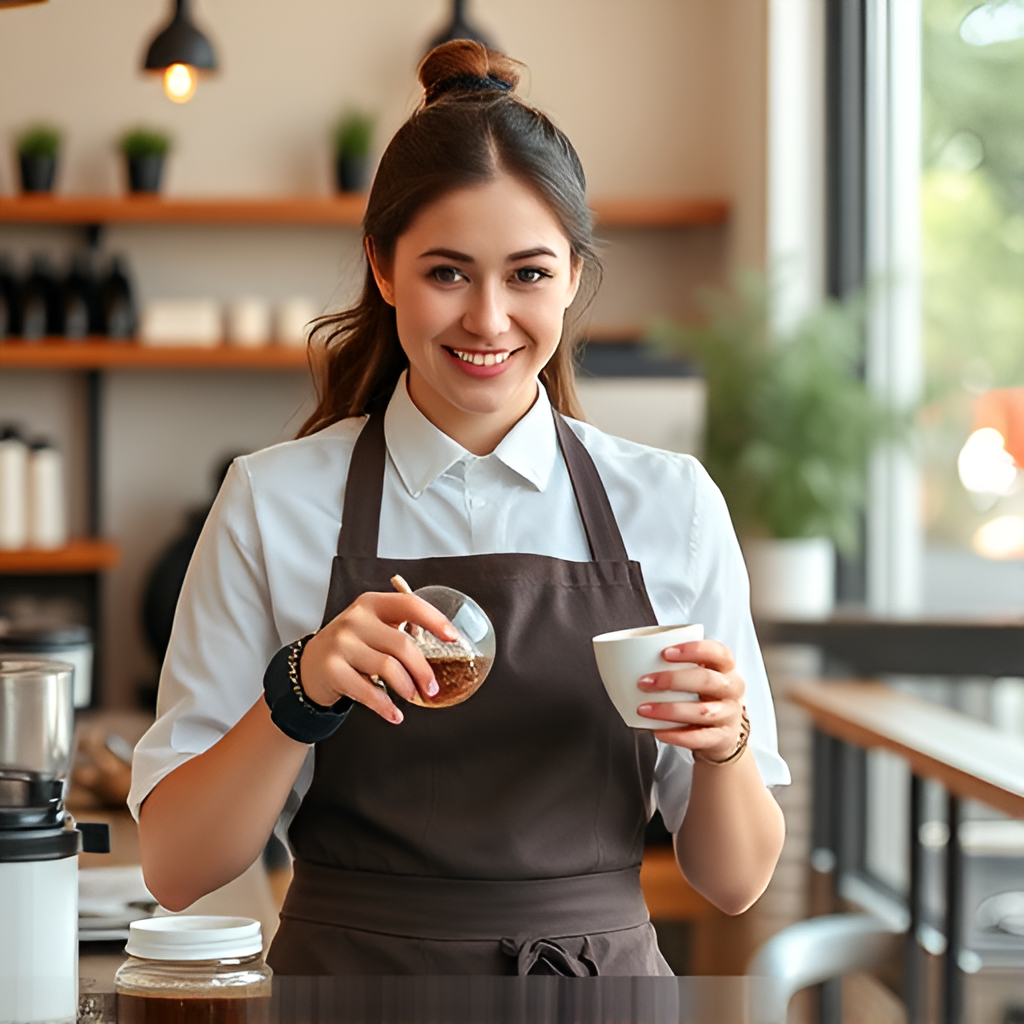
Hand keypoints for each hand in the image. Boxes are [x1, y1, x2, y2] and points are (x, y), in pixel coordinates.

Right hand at [300, 592, 458, 723]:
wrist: (311, 664)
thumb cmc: (352, 645)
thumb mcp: (372, 627)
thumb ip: (401, 628)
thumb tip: (443, 645)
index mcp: (372, 603)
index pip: (410, 604)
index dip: (435, 620)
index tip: (453, 638)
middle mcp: (356, 619)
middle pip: (402, 644)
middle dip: (423, 670)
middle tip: (432, 688)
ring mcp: (341, 643)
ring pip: (388, 668)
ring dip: (407, 688)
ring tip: (413, 697)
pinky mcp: (332, 669)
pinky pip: (367, 691)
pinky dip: (385, 706)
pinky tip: (394, 714)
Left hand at [636, 639, 746, 761]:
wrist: (723, 734)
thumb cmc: (703, 696)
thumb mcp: (698, 675)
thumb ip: (675, 664)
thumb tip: (629, 657)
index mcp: (726, 667)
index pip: (717, 652)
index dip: (692, 650)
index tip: (664, 652)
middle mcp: (732, 689)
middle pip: (707, 680)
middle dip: (672, 680)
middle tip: (643, 682)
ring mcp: (730, 715)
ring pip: (702, 711)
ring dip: (669, 710)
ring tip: (643, 709)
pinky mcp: (722, 738)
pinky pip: (699, 738)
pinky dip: (676, 735)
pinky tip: (658, 731)